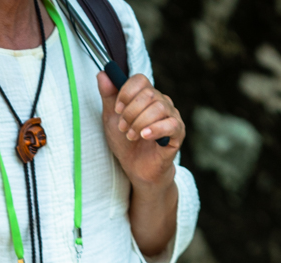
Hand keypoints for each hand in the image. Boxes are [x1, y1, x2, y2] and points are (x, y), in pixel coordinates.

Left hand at [97, 71, 183, 188]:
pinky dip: (155, 129)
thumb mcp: (111, 119)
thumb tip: (102, 74)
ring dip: (140, 123)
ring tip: (131, 136)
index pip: (140, 80)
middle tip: (123, 128)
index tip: (117, 110)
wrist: (137, 169)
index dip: (126, 92)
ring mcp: (172, 116)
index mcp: (146, 96)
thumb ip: (108, 96)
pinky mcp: (178, 133)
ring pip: (159, 107)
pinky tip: (145, 137)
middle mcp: (161, 102)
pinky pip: (171, 124)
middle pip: (149, 94)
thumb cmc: (126, 143)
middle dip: (131, 112)